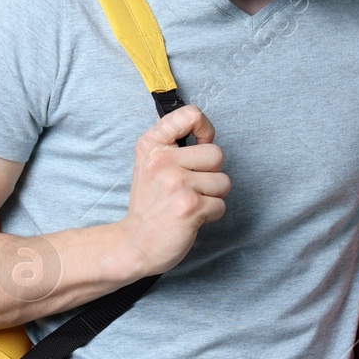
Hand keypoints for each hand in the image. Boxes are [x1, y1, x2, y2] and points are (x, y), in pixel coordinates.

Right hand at [119, 104, 229, 277]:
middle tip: (189, 187)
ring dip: (212, 196)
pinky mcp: (190, 207)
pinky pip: (221, 204)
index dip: (205, 130)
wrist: (134, 244)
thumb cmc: (150, 203)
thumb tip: (205, 131)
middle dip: (211, 173)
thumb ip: (174, 143)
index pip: (191, 114)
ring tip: (188, 202)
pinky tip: (190, 217)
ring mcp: (176, 183)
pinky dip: (210, 214)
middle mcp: (162, 160)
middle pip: (217, 154)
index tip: (199, 145)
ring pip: (223, 181)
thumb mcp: (150, 163)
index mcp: (152, 144)